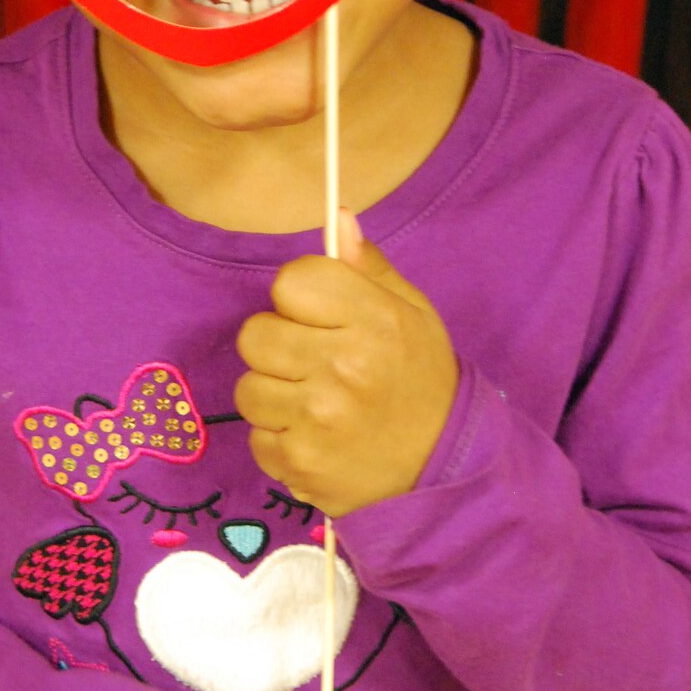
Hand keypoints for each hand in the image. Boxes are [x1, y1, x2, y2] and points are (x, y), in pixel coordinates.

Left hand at [235, 210, 458, 516]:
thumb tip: (337, 218)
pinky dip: (279, 438)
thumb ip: (368, 269)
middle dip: (279, 347)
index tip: (321, 318)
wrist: (442, 471)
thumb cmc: (423, 382)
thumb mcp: (412, 315)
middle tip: (315, 364)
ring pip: (248, 388)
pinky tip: (314, 437)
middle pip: (256, 334)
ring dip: (274, 395)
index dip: (299, 299)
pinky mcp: (298, 462)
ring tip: (315, 404)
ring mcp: (317, 419)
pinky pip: (256, 436)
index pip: (290, 282)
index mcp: (373, 320)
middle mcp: (342, 367)